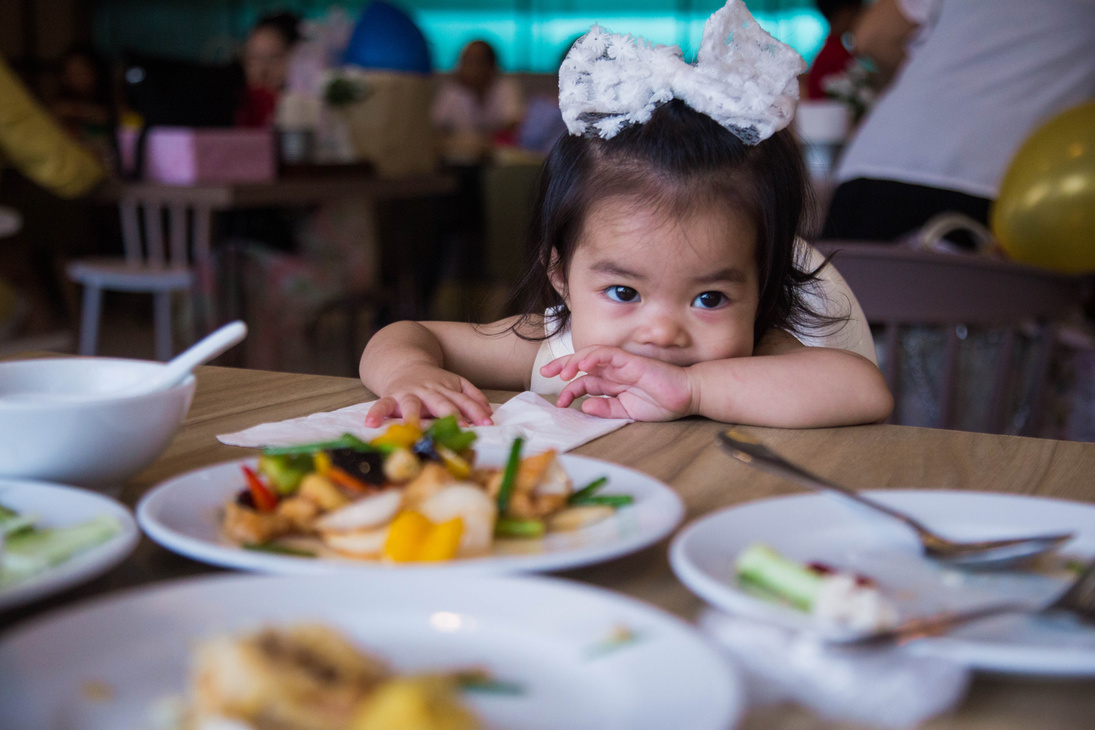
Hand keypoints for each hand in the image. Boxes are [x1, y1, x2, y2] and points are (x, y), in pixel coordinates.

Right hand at [365, 363, 492, 426]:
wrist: (403, 362)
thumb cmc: (433, 381)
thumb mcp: (456, 383)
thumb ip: (473, 397)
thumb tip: (489, 415)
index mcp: (446, 388)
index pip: (464, 401)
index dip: (475, 412)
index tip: (485, 425)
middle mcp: (429, 391)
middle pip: (441, 403)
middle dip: (450, 415)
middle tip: (459, 428)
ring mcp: (409, 393)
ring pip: (412, 404)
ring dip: (413, 416)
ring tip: (413, 428)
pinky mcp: (390, 396)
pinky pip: (382, 405)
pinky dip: (376, 413)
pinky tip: (371, 424)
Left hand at [541, 346, 694, 420]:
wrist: (686, 396)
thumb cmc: (661, 403)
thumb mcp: (627, 412)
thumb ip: (607, 409)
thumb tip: (585, 406)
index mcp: (611, 383)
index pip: (584, 381)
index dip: (569, 388)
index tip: (558, 402)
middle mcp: (613, 371)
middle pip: (581, 364)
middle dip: (562, 366)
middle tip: (545, 374)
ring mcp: (621, 364)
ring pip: (590, 355)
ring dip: (574, 361)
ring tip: (562, 373)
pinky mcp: (630, 360)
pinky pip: (607, 354)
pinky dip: (593, 357)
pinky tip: (583, 365)